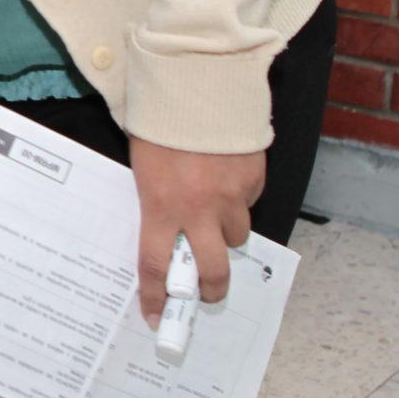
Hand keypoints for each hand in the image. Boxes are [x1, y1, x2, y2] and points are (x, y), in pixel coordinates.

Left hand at [129, 138, 263, 323]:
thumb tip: (166, 228)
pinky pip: (248, 201)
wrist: (196, 82)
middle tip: (205, 293)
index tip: (154, 316)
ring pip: (235, 235)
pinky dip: (239, 197)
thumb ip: (155, 199)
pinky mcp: (254, 179)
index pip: (156, 266)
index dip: (156, 296)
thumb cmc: (159, 121)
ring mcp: (231, 196)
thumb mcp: (144, 164)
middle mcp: (198, 208)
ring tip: (213, 210)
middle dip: (209, 290)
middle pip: (211, 271)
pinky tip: (226, 175)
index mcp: (160, 205)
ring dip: (225, 232)